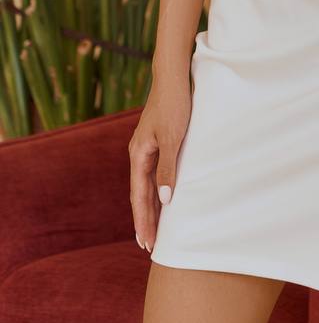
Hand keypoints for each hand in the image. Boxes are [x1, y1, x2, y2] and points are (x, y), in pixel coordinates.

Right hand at [128, 70, 191, 253]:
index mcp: (139, 155)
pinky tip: (164, 196)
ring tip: (156, 228)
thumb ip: (168, 168)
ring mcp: (148, 147)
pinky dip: (158, 189)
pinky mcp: (158, 141)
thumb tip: (165, 201)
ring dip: (151, 206)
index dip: (144, 220)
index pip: (139, 196)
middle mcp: (139, 153)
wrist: (173, 76)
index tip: (147, 243)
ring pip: (148, 184)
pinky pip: (155, 173)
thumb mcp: (173, 137)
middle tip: (150, 246)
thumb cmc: (174, 104)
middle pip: (141, 194)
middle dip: (145, 219)